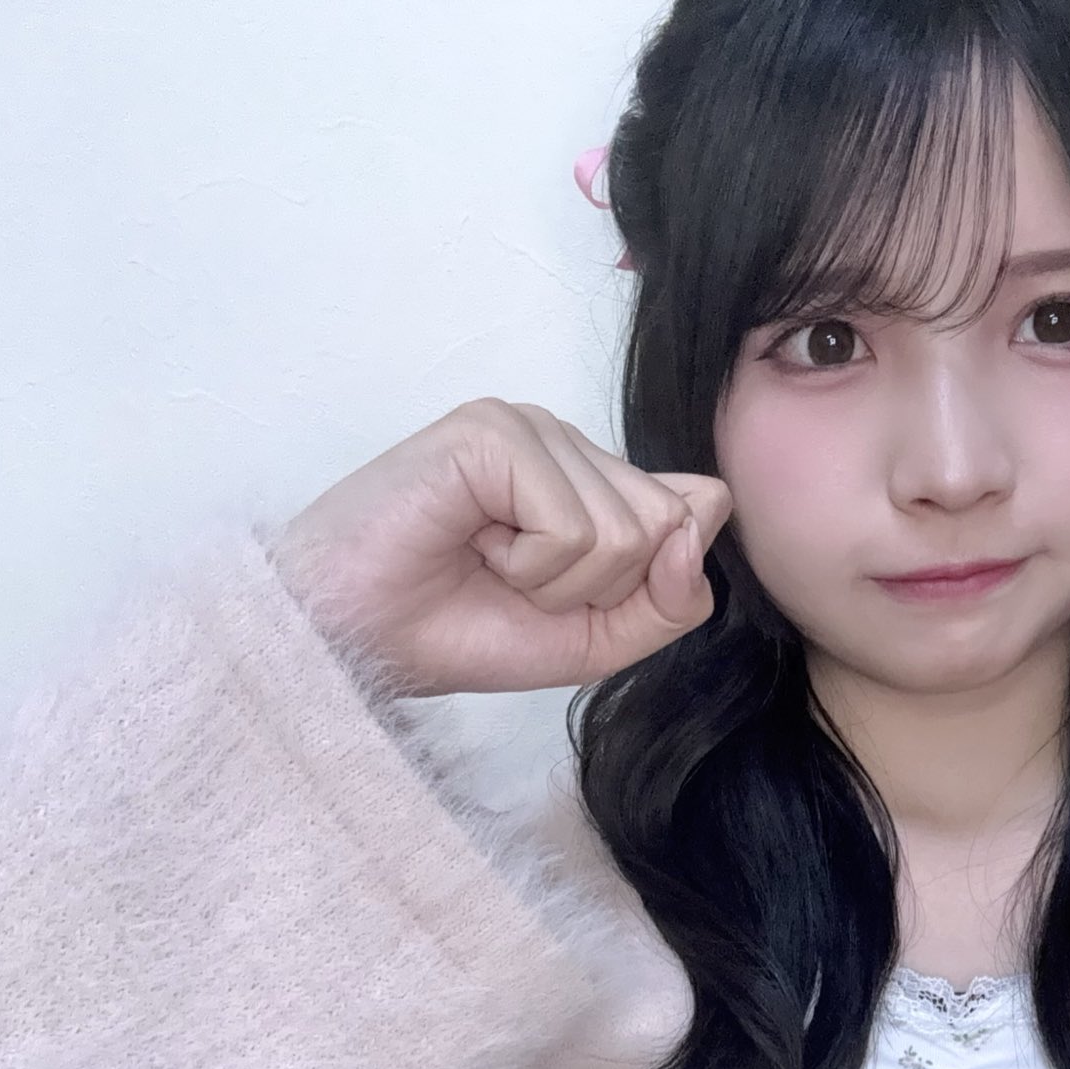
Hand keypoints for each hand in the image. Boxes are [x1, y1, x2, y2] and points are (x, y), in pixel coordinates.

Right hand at [267, 398, 731, 696]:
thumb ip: (674, 593)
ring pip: (624, 529)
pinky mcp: (492, 432)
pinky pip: (572, 524)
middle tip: (514, 581)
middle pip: (665, 524)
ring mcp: (530, 427)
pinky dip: (528, 566)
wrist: (358, 642)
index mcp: (596, 476)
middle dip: (595, 588)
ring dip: (555, 582)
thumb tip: (711, 507)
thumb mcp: (597, 639)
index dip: (641, 583)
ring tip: (488, 564)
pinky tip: (473, 545)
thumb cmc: (462, 631)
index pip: (692, 513)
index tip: (560, 596)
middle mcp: (569, 440)